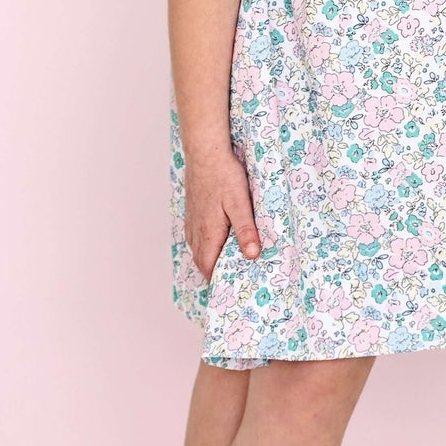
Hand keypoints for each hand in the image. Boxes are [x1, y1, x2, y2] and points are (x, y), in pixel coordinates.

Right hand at [183, 146, 261, 282]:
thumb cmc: (224, 176)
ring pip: (199, 250)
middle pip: (203, 262)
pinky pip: (198, 237)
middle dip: (216, 274)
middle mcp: (196, 231)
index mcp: (208, 234)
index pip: (209, 268)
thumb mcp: (240, 203)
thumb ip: (246, 230)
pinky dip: (208, 246)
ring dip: (211, 260)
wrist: (205, 152)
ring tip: (229, 267)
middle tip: (234, 282)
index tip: (230, 293)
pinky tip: (219, 242)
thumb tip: (252, 256)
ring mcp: (193, 221)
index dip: (218, 283)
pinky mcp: (194, 212)